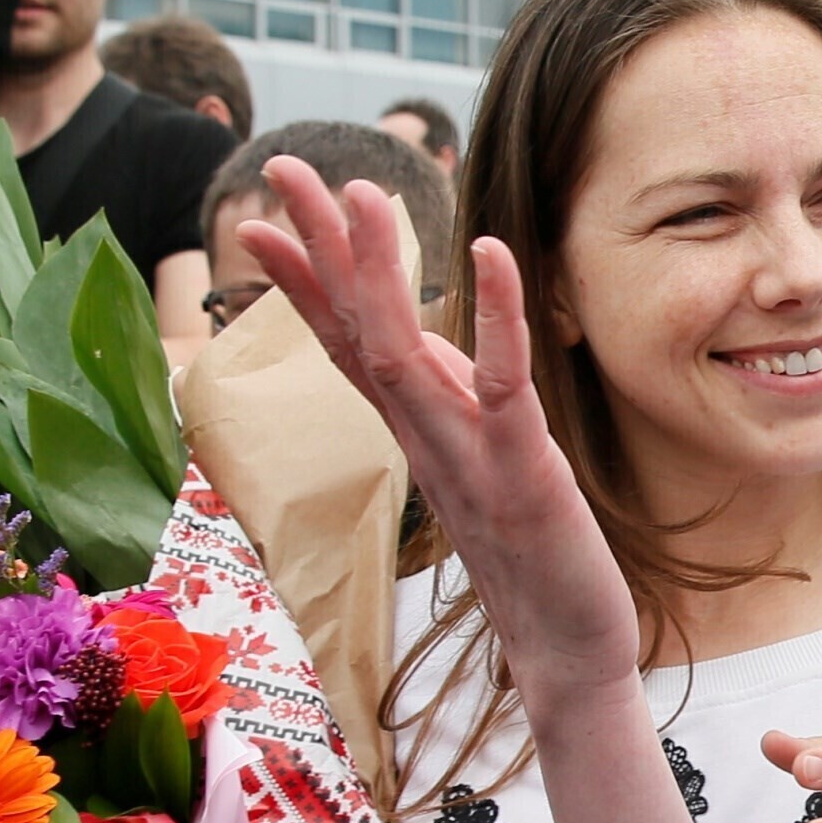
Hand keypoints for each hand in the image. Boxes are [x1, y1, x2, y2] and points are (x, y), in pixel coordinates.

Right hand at [240, 160, 639, 692]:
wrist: (567, 653)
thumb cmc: (530, 562)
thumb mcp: (479, 468)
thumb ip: (446, 408)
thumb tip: (418, 345)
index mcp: (419, 435)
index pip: (346, 346)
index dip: (301, 283)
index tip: (255, 223)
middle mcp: (428, 441)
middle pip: (356, 332)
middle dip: (319, 248)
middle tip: (278, 169)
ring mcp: (468, 458)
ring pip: (403, 357)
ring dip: (380, 273)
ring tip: (363, 192)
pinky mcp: (524, 474)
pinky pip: (502, 387)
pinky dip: (495, 318)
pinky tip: (493, 250)